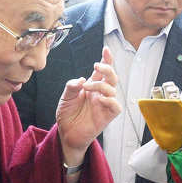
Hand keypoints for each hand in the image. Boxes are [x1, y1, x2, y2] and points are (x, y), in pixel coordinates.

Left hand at [56, 47, 120, 161]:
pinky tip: (100, 99)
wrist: (67, 133)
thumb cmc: (67, 114)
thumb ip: (72, 86)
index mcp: (91, 86)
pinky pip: (115, 106)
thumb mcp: (65, 97)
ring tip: (87, 88)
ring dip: (101, 85)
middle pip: (111, 77)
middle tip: (97, 66)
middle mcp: (100, 93)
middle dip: (107, 68)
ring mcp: (104, 104)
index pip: (102, 71)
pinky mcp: (107, 116)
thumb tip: (82, 79)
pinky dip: (110, 100)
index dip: (106, 59)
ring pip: (112, 89)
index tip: (106, 49)